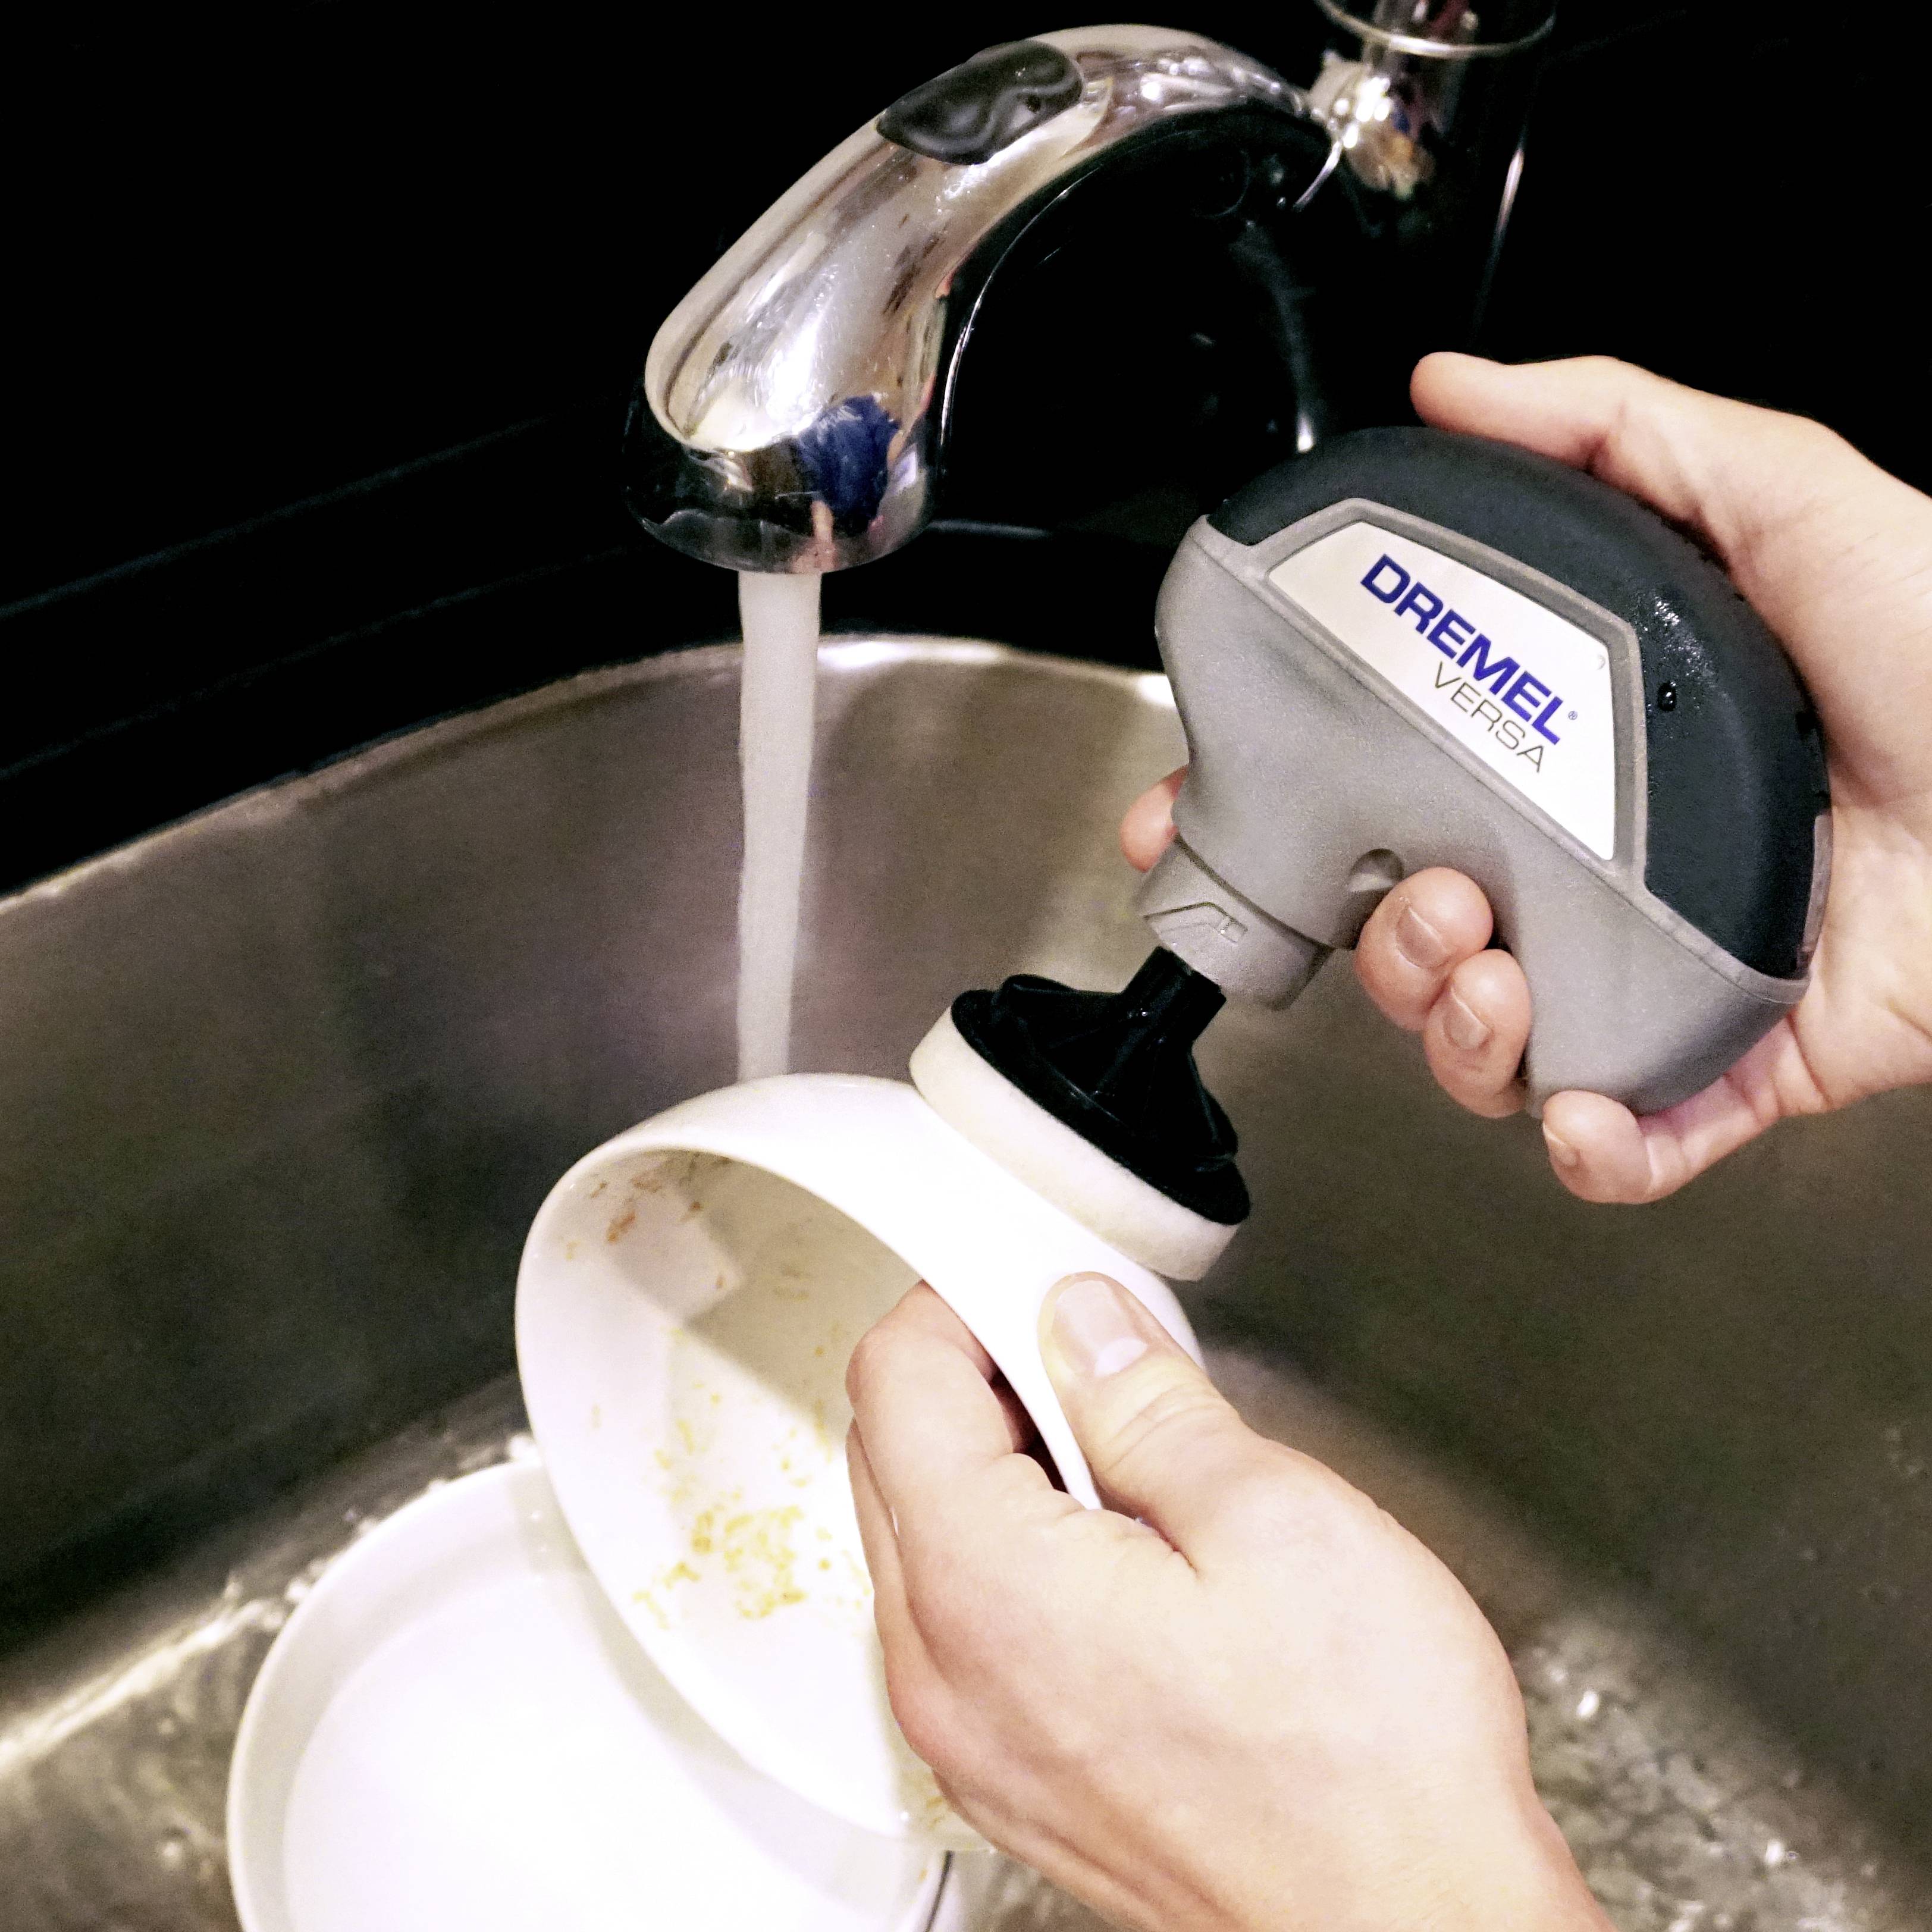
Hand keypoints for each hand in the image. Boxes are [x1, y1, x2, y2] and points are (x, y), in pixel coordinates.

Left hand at [846, 1276, 1608, 1931]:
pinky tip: (1120, 1547)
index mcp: (988, 1589)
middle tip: (1088, 1349)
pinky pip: (963, 1623)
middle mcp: (948, 1673)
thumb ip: (1149, 1402)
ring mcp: (972, 1737)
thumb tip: (1082, 1323)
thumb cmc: (1366, 1767)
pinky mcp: (1015, 1773)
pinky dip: (1011, 1553)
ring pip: (922, 1539)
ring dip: (996, 1464)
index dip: (959, 1299)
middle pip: (892, 1456)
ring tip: (1125, 1449)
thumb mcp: (1274, 1520)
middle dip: (976, 1374)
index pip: (897, 1383)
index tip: (1028, 1276)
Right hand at [1124, 355, 1931, 1201]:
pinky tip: (1582, 1112)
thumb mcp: (1776, 493)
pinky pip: (1622, 1142)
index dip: (1270, 821)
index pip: (1380, 800)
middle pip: (1408, 946)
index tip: (1191, 823)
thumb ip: (1608, 434)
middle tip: (1415, 900)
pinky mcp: (1733, 1067)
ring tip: (1494, 968)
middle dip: (1372, 949)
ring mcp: (1655, 980)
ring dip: (1453, 1031)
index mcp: (1570, 760)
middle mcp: (1590, 875)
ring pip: (1483, 1049)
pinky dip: (1586, 1148)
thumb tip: (1451, 385)